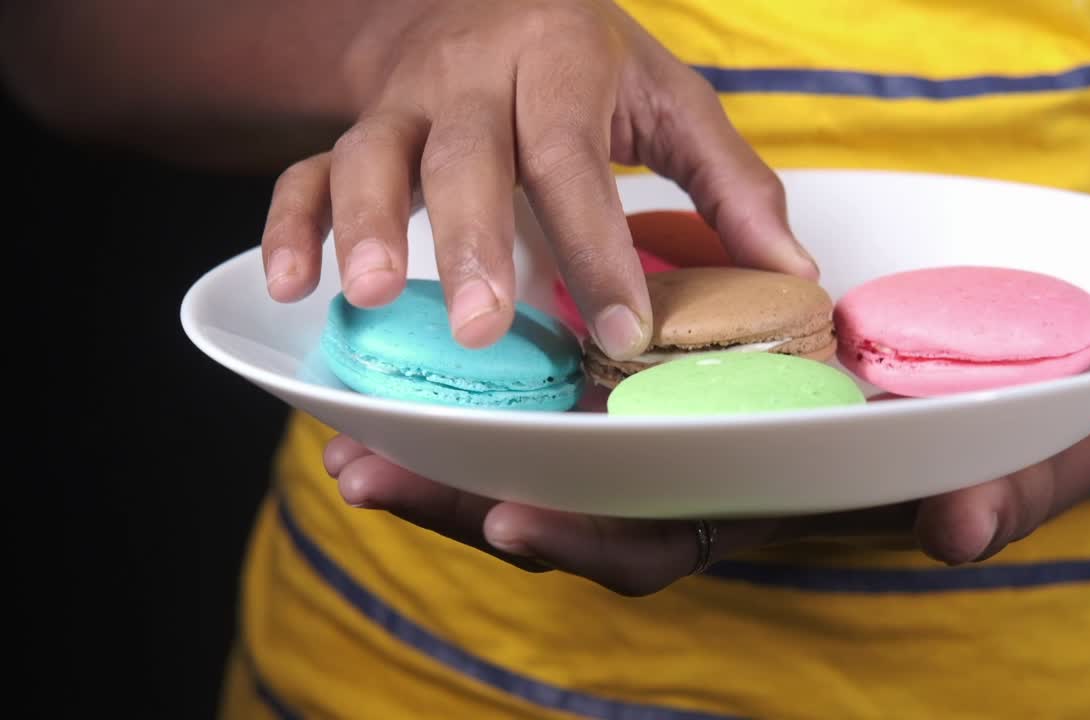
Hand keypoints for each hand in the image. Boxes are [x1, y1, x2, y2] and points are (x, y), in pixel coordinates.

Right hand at [260, 0, 816, 359]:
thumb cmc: (587, 67)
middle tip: (483, 329)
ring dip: (367, 225)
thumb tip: (792, 273)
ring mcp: (404, 98)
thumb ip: (730, 182)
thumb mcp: (668, 101)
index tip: (624, 330)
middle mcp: (474, 71)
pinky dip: (293, 223)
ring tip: (370, 296)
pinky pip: (309, 167)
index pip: (574, 157)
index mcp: (561, 57)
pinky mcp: (356, 124)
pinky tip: (292, 287)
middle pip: (467, 154)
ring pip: (374, 154)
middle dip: (472, 242)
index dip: (597, 244)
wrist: (484, 0)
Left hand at [324, 434, 1058, 595]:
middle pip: (565, 512)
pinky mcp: (645, 391)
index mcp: (748, 514)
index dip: (591, 544)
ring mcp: (661, 443)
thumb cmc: (970, 440)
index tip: (518, 525)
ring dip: (449, 460)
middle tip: (366, 479)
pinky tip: (423, 379)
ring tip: (354, 446)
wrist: (969, 404)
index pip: (660, 546)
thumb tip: (962, 529)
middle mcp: (687, 487)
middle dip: (466, 507)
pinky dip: (490, 400)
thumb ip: (984, 499)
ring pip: (541, 465)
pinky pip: (557, 405)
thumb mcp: (987, 463)